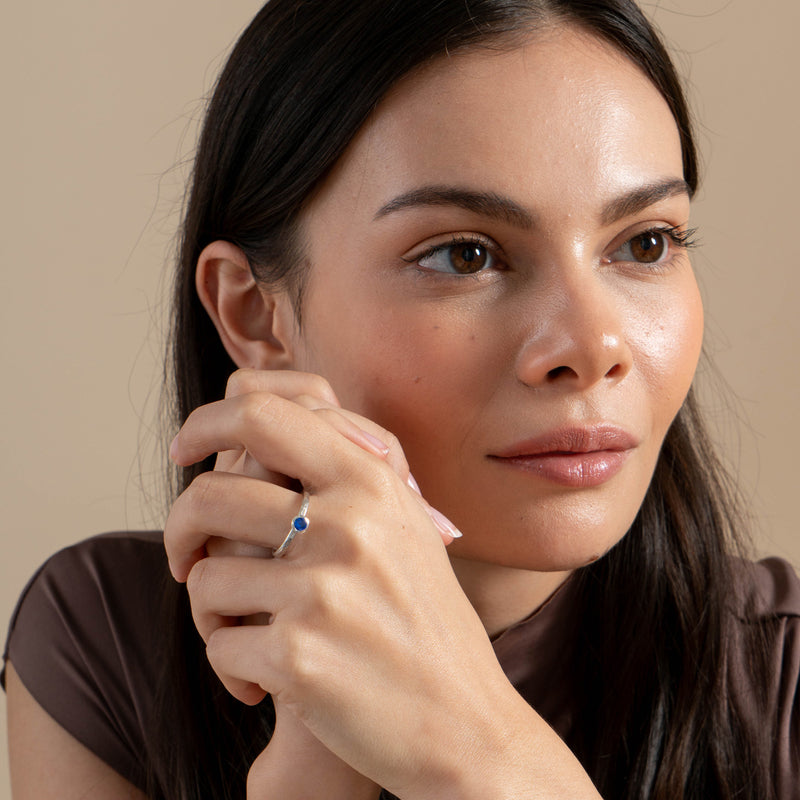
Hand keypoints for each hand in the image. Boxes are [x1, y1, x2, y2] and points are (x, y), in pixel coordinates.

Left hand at [165, 369, 599, 798]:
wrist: (464, 721)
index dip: (206, 422)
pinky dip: (231, 667)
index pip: (261, 413)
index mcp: (371, 481)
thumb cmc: (420, 619)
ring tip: (248, 631)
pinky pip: (219, 644)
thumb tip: (252, 430)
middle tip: (184, 557)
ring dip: (212, 611)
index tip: (185, 451)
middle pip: (209, 495)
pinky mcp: (299, 655)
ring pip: (205, 577)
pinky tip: (268, 682)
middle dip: (179, 529)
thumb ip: (342, 470)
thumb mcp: (402, 525)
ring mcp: (323, 589)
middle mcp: (348, 524)